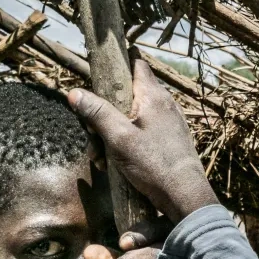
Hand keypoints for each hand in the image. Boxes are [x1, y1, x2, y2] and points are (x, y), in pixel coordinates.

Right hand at [68, 60, 218, 223]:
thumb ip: (98, 113)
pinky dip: (125, 143)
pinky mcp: (169, 139)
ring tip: (101, 158)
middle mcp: (164, 104)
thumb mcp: (119, 138)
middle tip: (93, 135)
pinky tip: (114, 164)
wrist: (184, 195)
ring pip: (131, 117)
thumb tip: (74, 93)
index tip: (100, 71)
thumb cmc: (154, 165)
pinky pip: (141, 132)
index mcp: (154, 97)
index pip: (136, 64)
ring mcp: (168, 122)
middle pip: (127, 95)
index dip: (118, 63)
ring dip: (112, 134)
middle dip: (105, 112)